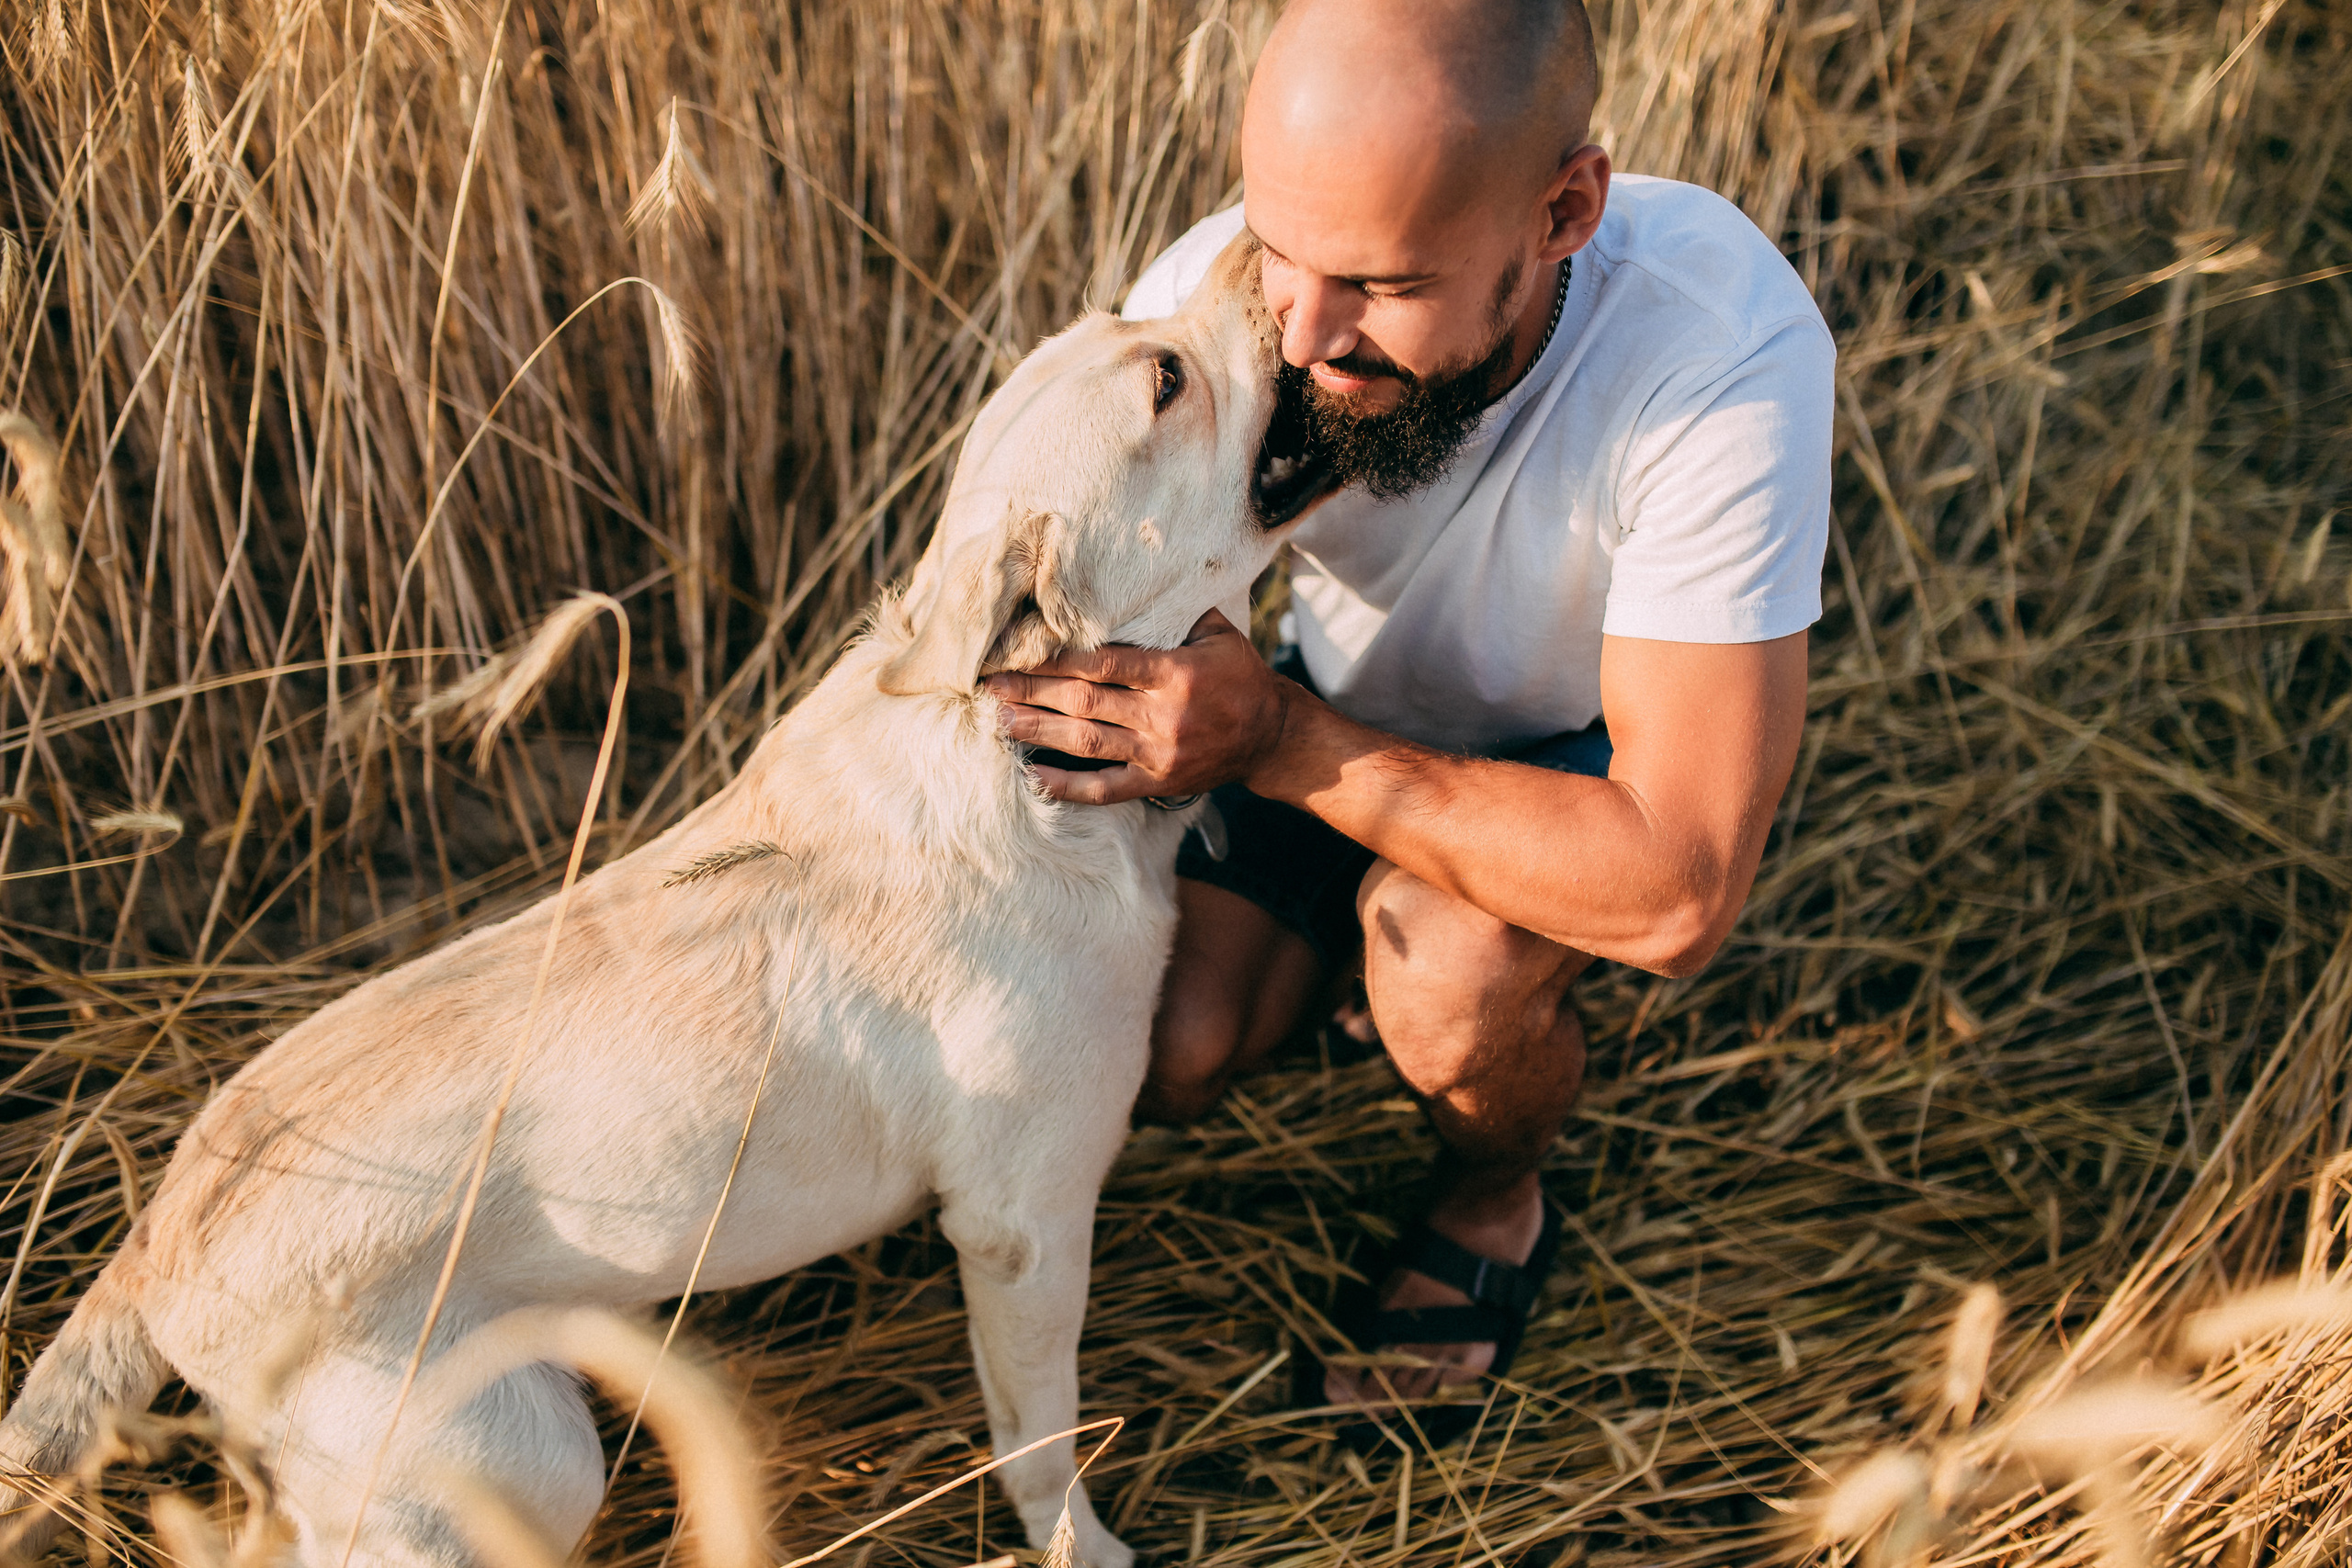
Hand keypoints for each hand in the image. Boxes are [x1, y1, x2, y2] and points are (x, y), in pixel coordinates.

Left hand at [981, 610, 1292, 803]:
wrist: (1272, 736)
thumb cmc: (1240, 677)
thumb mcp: (1218, 634)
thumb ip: (1175, 614)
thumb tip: (1130, 584)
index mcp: (1175, 674)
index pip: (1104, 664)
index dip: (1057, 659)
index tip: (1019, 652)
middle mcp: (1163, 716)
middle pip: (1085, 702)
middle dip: (1033, 692)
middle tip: (989, 685)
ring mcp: (1158, 754)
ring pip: (1088, 742)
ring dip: (1039, 731)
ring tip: (998, 721)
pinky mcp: (1157, 783)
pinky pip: (1106, 788)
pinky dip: (1068, 786)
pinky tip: (1034, 776)